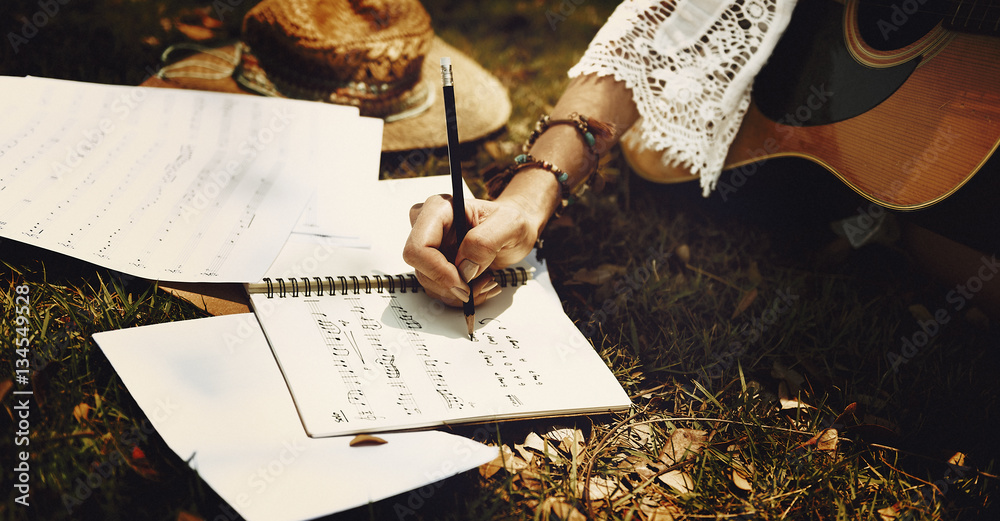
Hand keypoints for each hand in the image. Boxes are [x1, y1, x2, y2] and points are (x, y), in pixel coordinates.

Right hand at [403, 194, 540, 305]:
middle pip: (421, 269)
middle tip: (480, 283)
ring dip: (459, 292)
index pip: (418, 247)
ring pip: (430, 284)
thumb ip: (486, 241)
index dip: (437, 270)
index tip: (463, 283)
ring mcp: (431, 248)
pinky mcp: (437, 265)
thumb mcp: (510, 224)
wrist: (515, 232)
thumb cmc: (512, 221)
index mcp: (439, 209)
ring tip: (487, 280)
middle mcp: (429, 227)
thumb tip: (465, 266)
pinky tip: (480, 283)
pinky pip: (440, 290)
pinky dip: (461, 295)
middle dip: (451, 284)